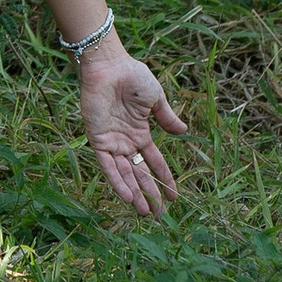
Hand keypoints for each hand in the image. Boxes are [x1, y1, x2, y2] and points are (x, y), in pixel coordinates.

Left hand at [77, 34, 187, 217]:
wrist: (109, 66)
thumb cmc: (132, 77)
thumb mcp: (156, 99)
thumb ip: (167, 118)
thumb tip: (184, 130)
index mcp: (140, 133)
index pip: (154, 162)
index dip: (165, 179)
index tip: (175, 197)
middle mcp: (126, 141)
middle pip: (140, 174)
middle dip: (150, 194)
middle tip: (159, 215)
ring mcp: (112, 142)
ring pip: (124, 175)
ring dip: (134, 193)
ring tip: (145, 212)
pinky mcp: (98, 140)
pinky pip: (107, 166)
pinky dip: (117, 181)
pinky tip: (127, 197)